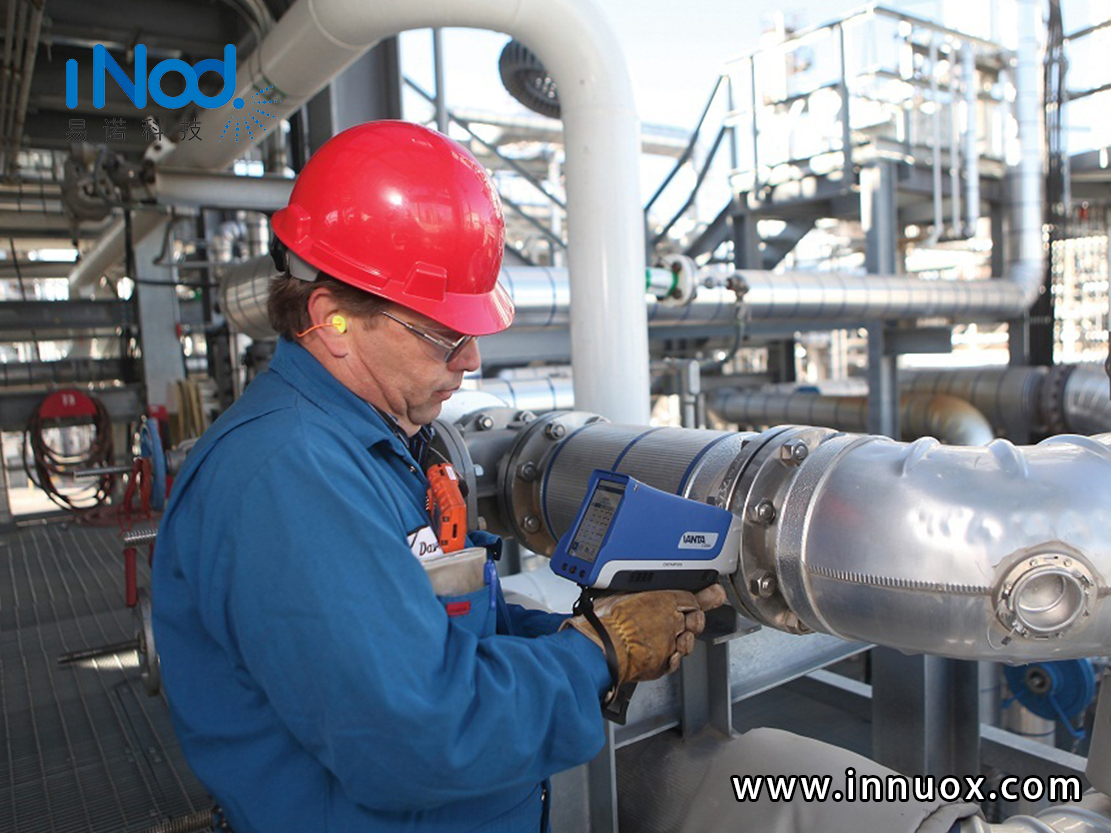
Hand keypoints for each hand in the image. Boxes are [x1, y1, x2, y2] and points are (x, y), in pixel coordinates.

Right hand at [562, 585, 727, 688]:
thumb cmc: (606, 620)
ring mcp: (669, 644)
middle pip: (696, 618)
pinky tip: (664, 654)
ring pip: (688, 642)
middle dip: (696, 618)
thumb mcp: (619, 592)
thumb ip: (636, 590)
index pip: (691, 597)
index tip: (712, 594)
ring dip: (684, 640)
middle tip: (692, 617)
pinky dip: (672, 658)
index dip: (701, 597)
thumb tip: (634, 586)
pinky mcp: (663, 664)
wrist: (601, 648)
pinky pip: (675, 661)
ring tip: (673, 637)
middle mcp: (671, 621)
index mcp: (662, 599)